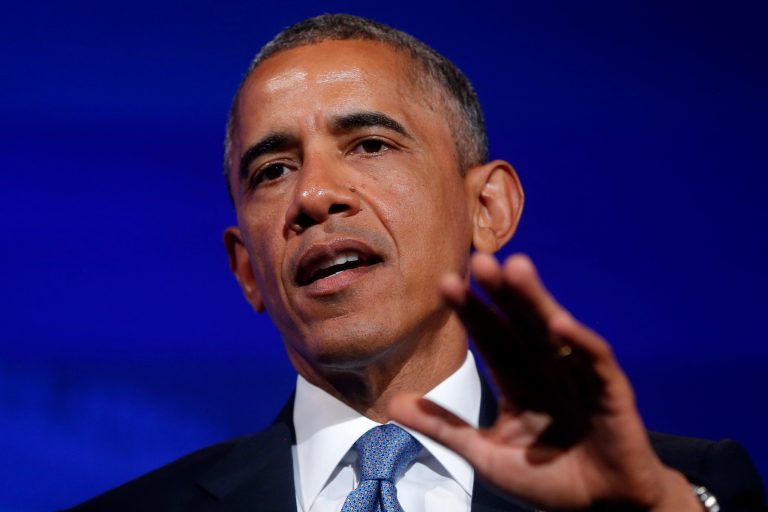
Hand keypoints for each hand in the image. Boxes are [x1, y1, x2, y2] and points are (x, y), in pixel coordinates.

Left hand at [389, 253, 698, 510]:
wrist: (603, 509)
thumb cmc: (548, 479)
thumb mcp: (486, 455)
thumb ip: (445, 427)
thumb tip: (393, 404)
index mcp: (517, 379)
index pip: (490, 337)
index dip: (470, 311)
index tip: (445, 283)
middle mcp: (545, 368)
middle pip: (520, 323)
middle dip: (501, 293)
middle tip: (479, 260)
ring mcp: (578, 375)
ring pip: (554, 330)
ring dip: (537, 301)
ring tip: (516, 269)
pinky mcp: (611, 391)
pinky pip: (595, 361)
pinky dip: (580, 343)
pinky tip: (560, 325)